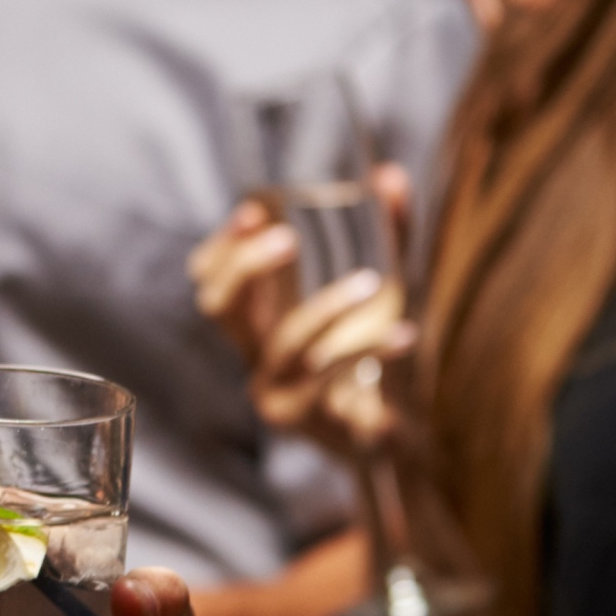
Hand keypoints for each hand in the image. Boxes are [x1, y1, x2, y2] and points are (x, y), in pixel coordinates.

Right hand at [191, 179, 416, 468]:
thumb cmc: (381, 360)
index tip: (254, 210)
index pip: (211, 278)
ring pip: (285, 343)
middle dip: (245, 267)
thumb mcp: (387, 293)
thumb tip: (390, 174)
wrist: (397, 440)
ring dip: (326, 308)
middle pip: (219, 306)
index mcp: (261, 322)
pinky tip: (404, 336)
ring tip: (371, 284)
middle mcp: (256, 355)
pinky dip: (368, 351)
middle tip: (288, 240)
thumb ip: (390, 236)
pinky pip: (330, 380)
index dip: (223, 244)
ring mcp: (276, 391)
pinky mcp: (308, 421)